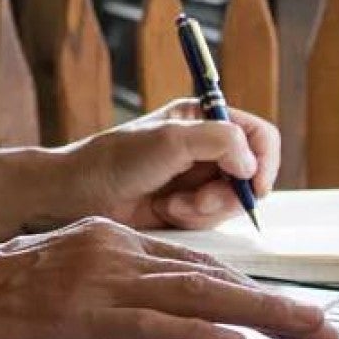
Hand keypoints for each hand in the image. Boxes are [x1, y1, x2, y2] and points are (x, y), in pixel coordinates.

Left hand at [0, 99, 279, 237]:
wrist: (75, 196)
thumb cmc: (113, 161)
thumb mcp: (169, 141)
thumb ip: (219, 141)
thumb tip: (251, 165)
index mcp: (201, 119)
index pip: (259, 135)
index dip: (264, 161)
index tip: (252, 184)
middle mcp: (203, 147)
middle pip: (251, 175)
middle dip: (226, 194)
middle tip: (196, 201)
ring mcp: (195, 178)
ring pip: (232, 202)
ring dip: (205, 209)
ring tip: (171, 205)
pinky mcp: (186, 206)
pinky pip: (211, 220)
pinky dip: (192, 219)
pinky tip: (165, 212)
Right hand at [0, 217, 338, 338]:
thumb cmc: (12, 287)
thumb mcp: (74, 264)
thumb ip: (123, 275)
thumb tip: (177, 302)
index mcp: (115, 239)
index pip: (196, 264)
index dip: (248, 288)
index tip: (287, 309)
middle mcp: (118, 253)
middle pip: (211, 279)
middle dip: (274, 304)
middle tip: (323, 326)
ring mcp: (105, 284)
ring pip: (198, 298)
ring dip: (261, 316)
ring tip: (307, 332)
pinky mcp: (90, 316)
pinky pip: (155, 326)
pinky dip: (199, 334)